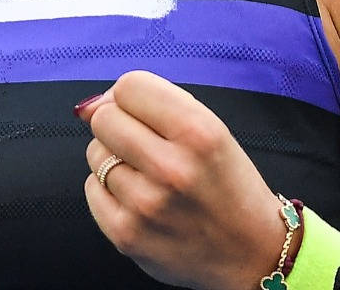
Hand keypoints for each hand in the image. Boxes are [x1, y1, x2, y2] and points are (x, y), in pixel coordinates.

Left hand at [77, 70, 286, 289]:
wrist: (252, 253)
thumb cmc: (228, 185)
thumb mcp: (212, 131)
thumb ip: (156, 105)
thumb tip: (87, 106)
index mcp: (199, 132)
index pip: (129, 86)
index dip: (131, 97)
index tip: (143, 113)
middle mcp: (172, 168)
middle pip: (104, 118)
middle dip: (117, 125)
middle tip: (144, 145)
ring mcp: (146, 204)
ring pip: (95, 153)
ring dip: (114, 158)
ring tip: (147, 176)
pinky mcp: (126, 234)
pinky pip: (92, 188)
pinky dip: (108, 190)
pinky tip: (138, 198)